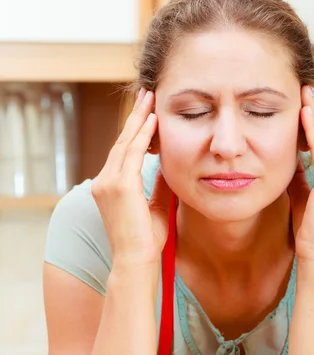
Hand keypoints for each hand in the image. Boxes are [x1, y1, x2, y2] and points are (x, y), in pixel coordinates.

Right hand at [92, 88, 171, 265]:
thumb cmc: (146, 240)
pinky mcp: (118, 185)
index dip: (135, 131)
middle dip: (135, 117)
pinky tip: (153, 120)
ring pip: (125, 143)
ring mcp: (107, 183)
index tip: (147, 113)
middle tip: (147, 94)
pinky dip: (143, 135)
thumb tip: (167, 165)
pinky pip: (131, 153)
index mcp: (110, 187)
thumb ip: (158, 184)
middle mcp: (103, 181)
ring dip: (139, 119)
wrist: (137, 260)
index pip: (123, 152)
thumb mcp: (155, 206)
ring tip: (150, 98)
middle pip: (121, 142)